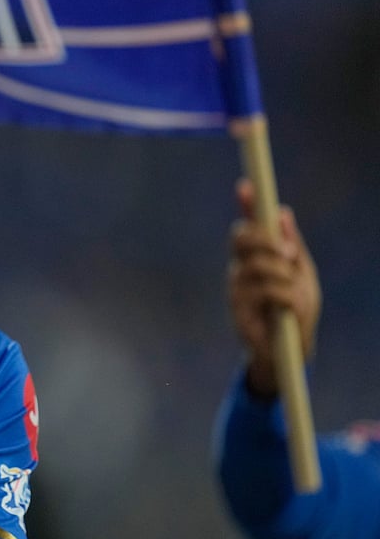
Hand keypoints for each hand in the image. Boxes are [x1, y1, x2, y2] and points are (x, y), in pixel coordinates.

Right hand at [227, 179, 321, 397]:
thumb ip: (292, 245)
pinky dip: (287, 296)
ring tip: (293, 292)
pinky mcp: (238, 310)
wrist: (289, 353)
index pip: (247, 226)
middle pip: (243, 238)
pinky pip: (267, 290)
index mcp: (255, 259)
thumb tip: (283, 212)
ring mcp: (236, 289)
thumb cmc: (295, 313)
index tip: (246, 185)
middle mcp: (240, 270)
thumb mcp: (301, 275)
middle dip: (268, 241)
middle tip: (290, 254)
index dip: (246, 205)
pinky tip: (288, 310)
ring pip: (259, 264)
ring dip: (283, 275)